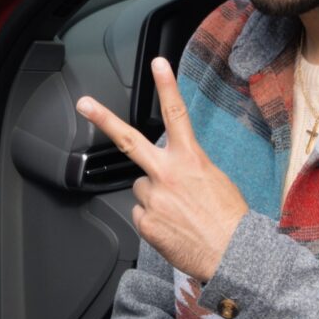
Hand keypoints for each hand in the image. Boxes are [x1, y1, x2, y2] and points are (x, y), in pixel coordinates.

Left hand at [76, 57, 248, 282]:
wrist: (234, 255)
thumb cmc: (230, 220)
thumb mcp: (215, 180)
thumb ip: (188, 168)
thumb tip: (171, 170)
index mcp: (191, 160)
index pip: (176, 115)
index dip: (166, 86)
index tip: (157, 63)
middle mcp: (167, 174)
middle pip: (129, 140)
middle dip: (103, 118)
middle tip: (84, 103)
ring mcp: (153, 198)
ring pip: (141, 187)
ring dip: (153, 195)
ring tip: (178, 211)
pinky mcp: (145, 222)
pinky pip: (140, 214)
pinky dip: (153, 220)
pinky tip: (172, 227)